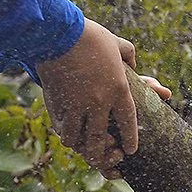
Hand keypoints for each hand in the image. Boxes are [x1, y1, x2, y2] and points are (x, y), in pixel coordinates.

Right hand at [37, 20, 167, 176]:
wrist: (58, 33)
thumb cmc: (90, 36)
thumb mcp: (116, 43)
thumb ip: (129, 54)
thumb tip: (134, 64)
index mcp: (118, 89)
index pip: (129, 122)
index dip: (130, 139)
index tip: (130, 150)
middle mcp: (99, 102)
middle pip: (101, 139)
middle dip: (103, 153)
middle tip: (105, 157)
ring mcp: (76, 105)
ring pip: (78, 139)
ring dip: (81, 147)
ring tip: (83, 149)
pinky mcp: (56, 103)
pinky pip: (61, 127)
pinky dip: (64, 133)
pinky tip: (67, 134)